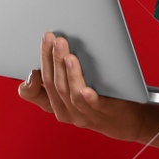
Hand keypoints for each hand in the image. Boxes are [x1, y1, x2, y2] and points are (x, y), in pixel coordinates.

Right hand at [17, 31, 146, 142]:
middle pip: (53, 84)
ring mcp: (84, 115)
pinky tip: (86, 88)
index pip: (33, 94)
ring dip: (67, 72)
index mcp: (55, 104)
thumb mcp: (72, 89)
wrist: (130, 120)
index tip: (31, 65)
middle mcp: (66, 112)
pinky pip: (93, 106)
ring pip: (70, 93)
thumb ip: (58, 72)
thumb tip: (48, 49)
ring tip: (67, 53)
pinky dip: (88, 97)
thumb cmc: (99, 100)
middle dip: (50, 59)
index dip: (28, 83)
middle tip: (51, 38)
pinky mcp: (104, 113)